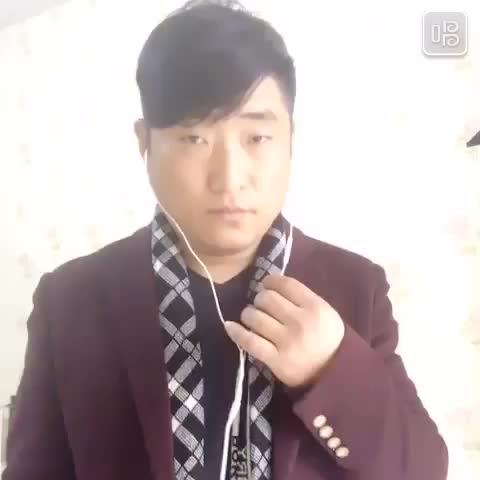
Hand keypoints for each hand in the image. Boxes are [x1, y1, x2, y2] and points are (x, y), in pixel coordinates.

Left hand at [224, 274, 344, 388]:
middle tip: (261, 306)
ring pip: (255, 317)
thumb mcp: (325, 313)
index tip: (266, 285)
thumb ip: (303, 298)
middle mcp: (301, 322)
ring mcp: (288, 342)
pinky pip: (249, 341)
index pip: (285, 284)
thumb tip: (271, 284)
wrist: (336, 376)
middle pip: (266, 298)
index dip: (271, 281)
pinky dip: (236, 332)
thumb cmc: (328, 340)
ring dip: (249, 314)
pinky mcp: (277, 360)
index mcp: (315, 307)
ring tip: (252, 318)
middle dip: (259, 299)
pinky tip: (230, 326)